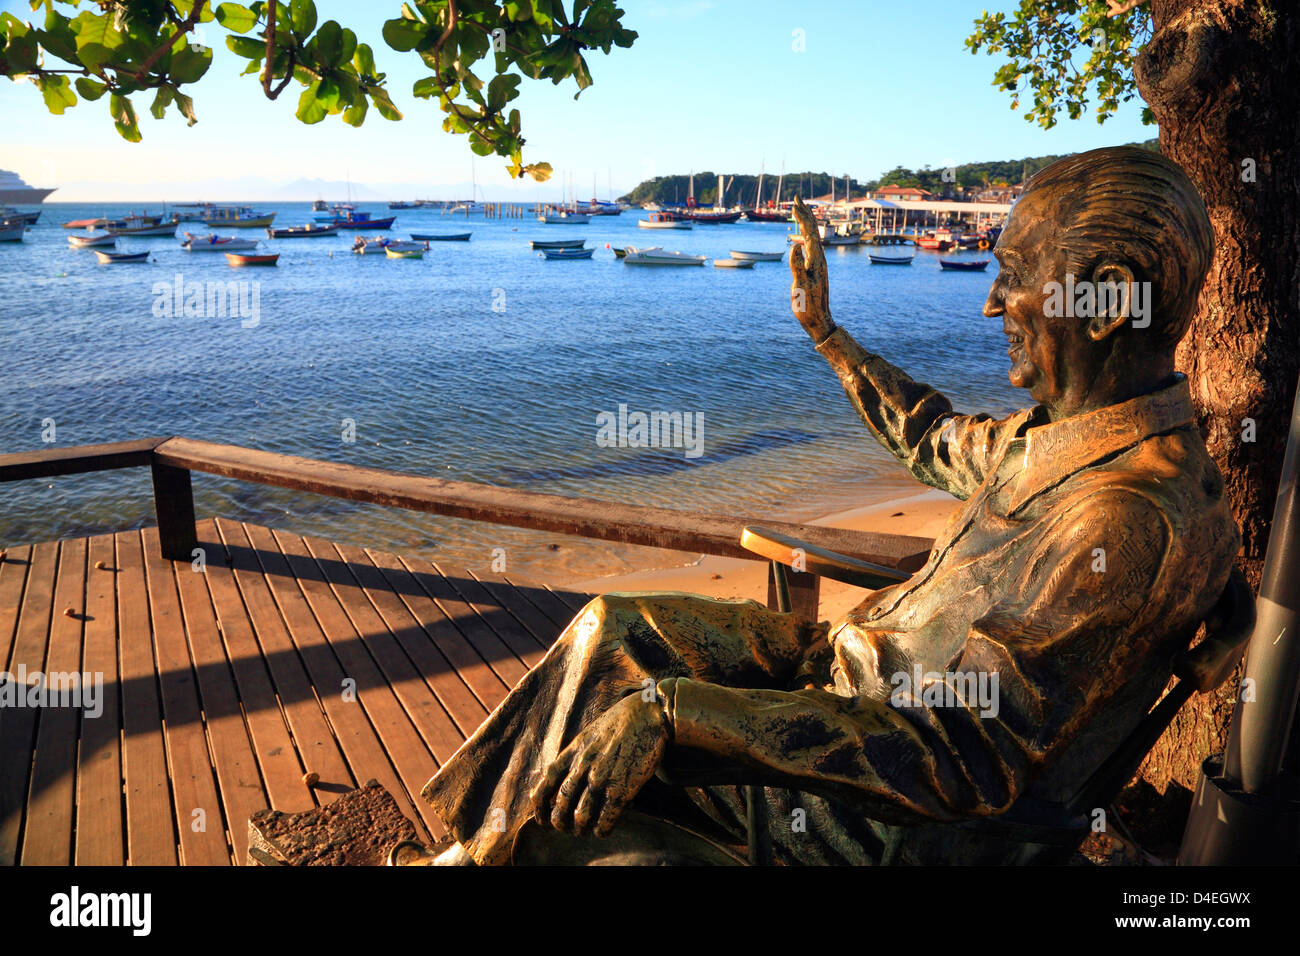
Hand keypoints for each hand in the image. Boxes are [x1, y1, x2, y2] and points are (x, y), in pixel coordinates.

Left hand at [530, 693, 669, 837]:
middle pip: (561, 805)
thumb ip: (575, 756)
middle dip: (560, 823)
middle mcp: (583, 766)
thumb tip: (566, 781)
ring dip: (580, 829)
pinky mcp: (621, 788)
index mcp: (572, 753)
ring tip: (584, 832)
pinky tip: (604, 831)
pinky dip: (602, 829)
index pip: (545, 786)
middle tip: (565, 829)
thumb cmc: (619, 724)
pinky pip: (606, 818)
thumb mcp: (588, 734)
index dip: (540, 808)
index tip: (543, 820)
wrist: (646, 714)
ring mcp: (601, 778)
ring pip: (580, 816)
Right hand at [789, 197, 835, 342]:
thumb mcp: (800, 286)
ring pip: (813, 237)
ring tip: (800, 212)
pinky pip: (810, 247)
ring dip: (805, 223)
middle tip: (797, 198)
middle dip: (805, 213)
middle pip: (813, 230)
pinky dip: (804, 236)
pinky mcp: (815, 269)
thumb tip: (794, 247)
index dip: (802, 217)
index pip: (810, 232)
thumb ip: (796, 266)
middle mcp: (819, 258)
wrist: (818, 320)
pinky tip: (800, 239)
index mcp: (816, 260)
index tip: (794, 203)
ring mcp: (818, 264)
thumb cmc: (808, 306)